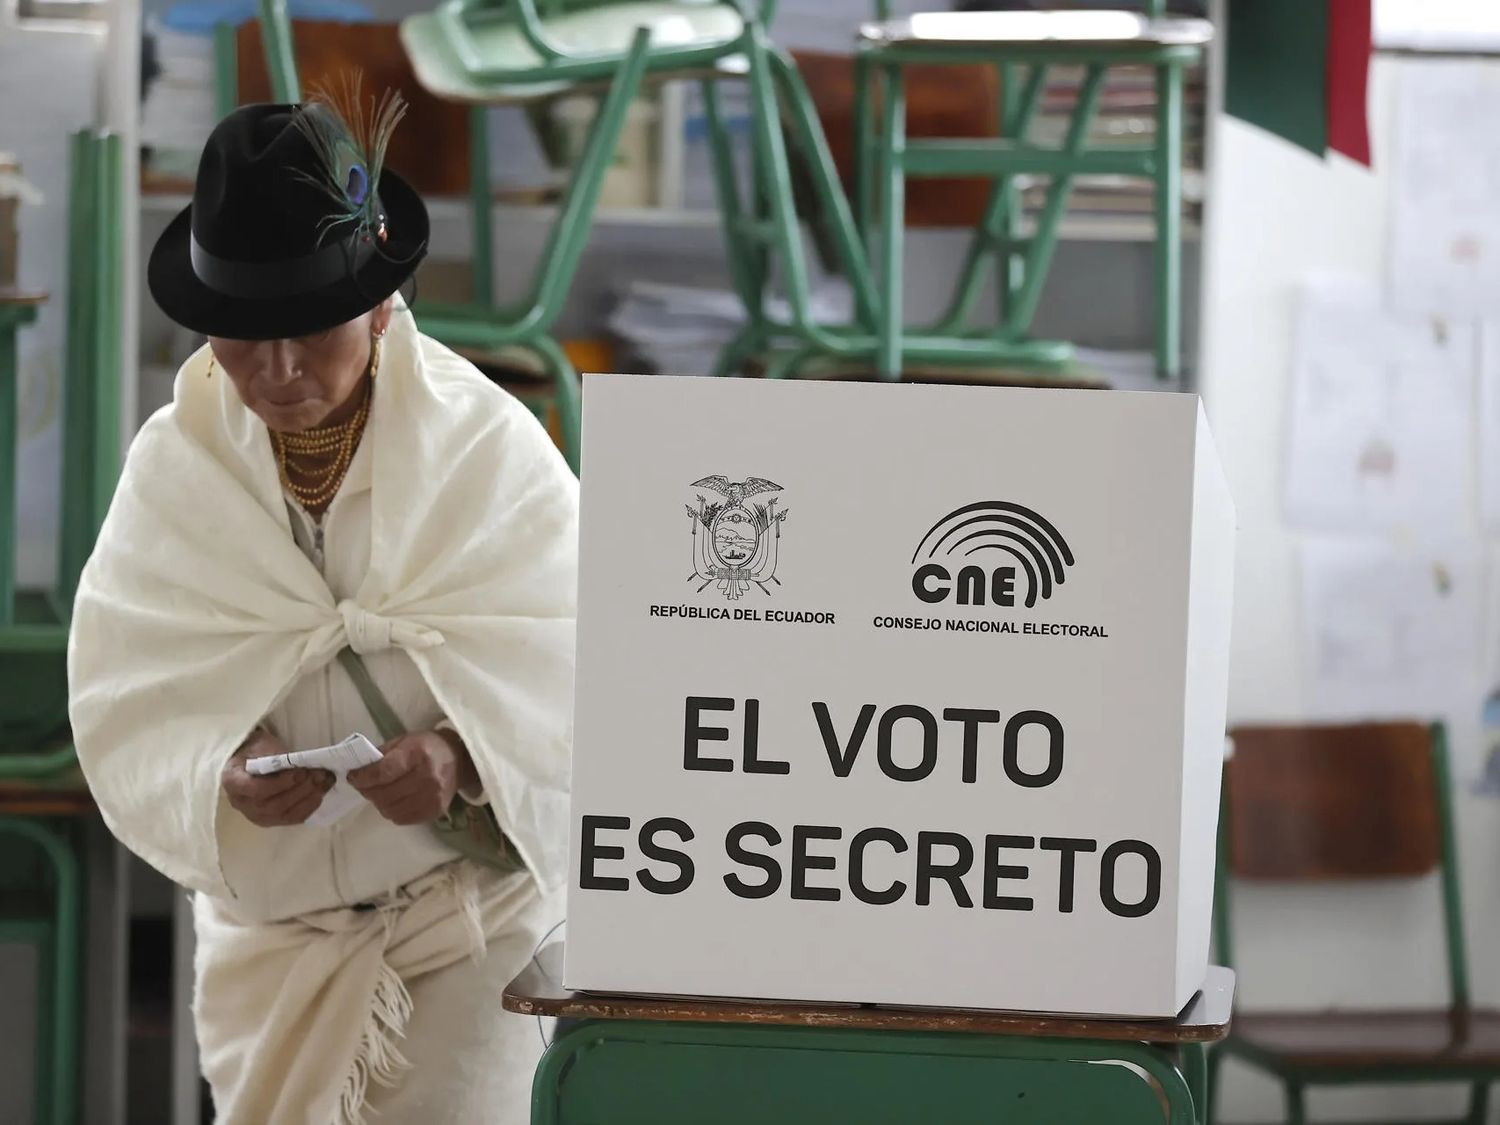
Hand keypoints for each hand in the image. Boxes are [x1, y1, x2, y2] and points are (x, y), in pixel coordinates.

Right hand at [222, 727, 334, 827]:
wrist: (250, 758)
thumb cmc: (256, 750)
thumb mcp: (262, 746)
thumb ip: (276, 758)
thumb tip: (302, 766)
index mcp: (232, 781)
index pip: (256, 790)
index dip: (280, 784)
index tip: (299, 772)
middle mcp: (241, 803)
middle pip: (272, 805)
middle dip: (300, 790)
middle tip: (319, 775)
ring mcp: (255, 815)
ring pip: (283, 815)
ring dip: (307, 799)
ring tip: (323, 782)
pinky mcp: (270, 820)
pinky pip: (290, 819)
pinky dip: (308, 808)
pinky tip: (320, 795)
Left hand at [348, 730, 478, 825]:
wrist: (459, 760)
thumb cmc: (428, 747)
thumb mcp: (404, 740)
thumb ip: (381, 755)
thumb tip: (358, 771)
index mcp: (418, 754)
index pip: (384, 772)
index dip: (364, 778)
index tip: (353, 778)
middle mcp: (427, 778)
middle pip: (384, 794)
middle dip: (368, 790)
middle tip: (364, 785)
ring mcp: (432, 797)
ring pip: (390, 810)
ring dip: (379, 802)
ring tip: (380, 793)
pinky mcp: (434, 811)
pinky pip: (401, 819)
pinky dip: (392, 811)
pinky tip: (395, 800)